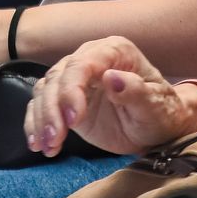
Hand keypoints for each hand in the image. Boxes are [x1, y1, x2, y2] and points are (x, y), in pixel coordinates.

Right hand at [24, 36, 196, 157]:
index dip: (72, 90)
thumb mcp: (155, 105)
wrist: (157, 127)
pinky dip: (36, 123)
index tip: (73, 120)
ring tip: (48, 146)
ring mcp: (78, 78)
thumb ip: (135, 91)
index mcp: (115, 51)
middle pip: (59, 75)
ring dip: (42, 118)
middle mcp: (92, 58)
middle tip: (55, 140)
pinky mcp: (67, 98)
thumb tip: (111, 77)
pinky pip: (42, 104)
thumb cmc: (160, 112)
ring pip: (46, 88)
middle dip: (52, 108)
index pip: (84, 63)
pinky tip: (39, 144)